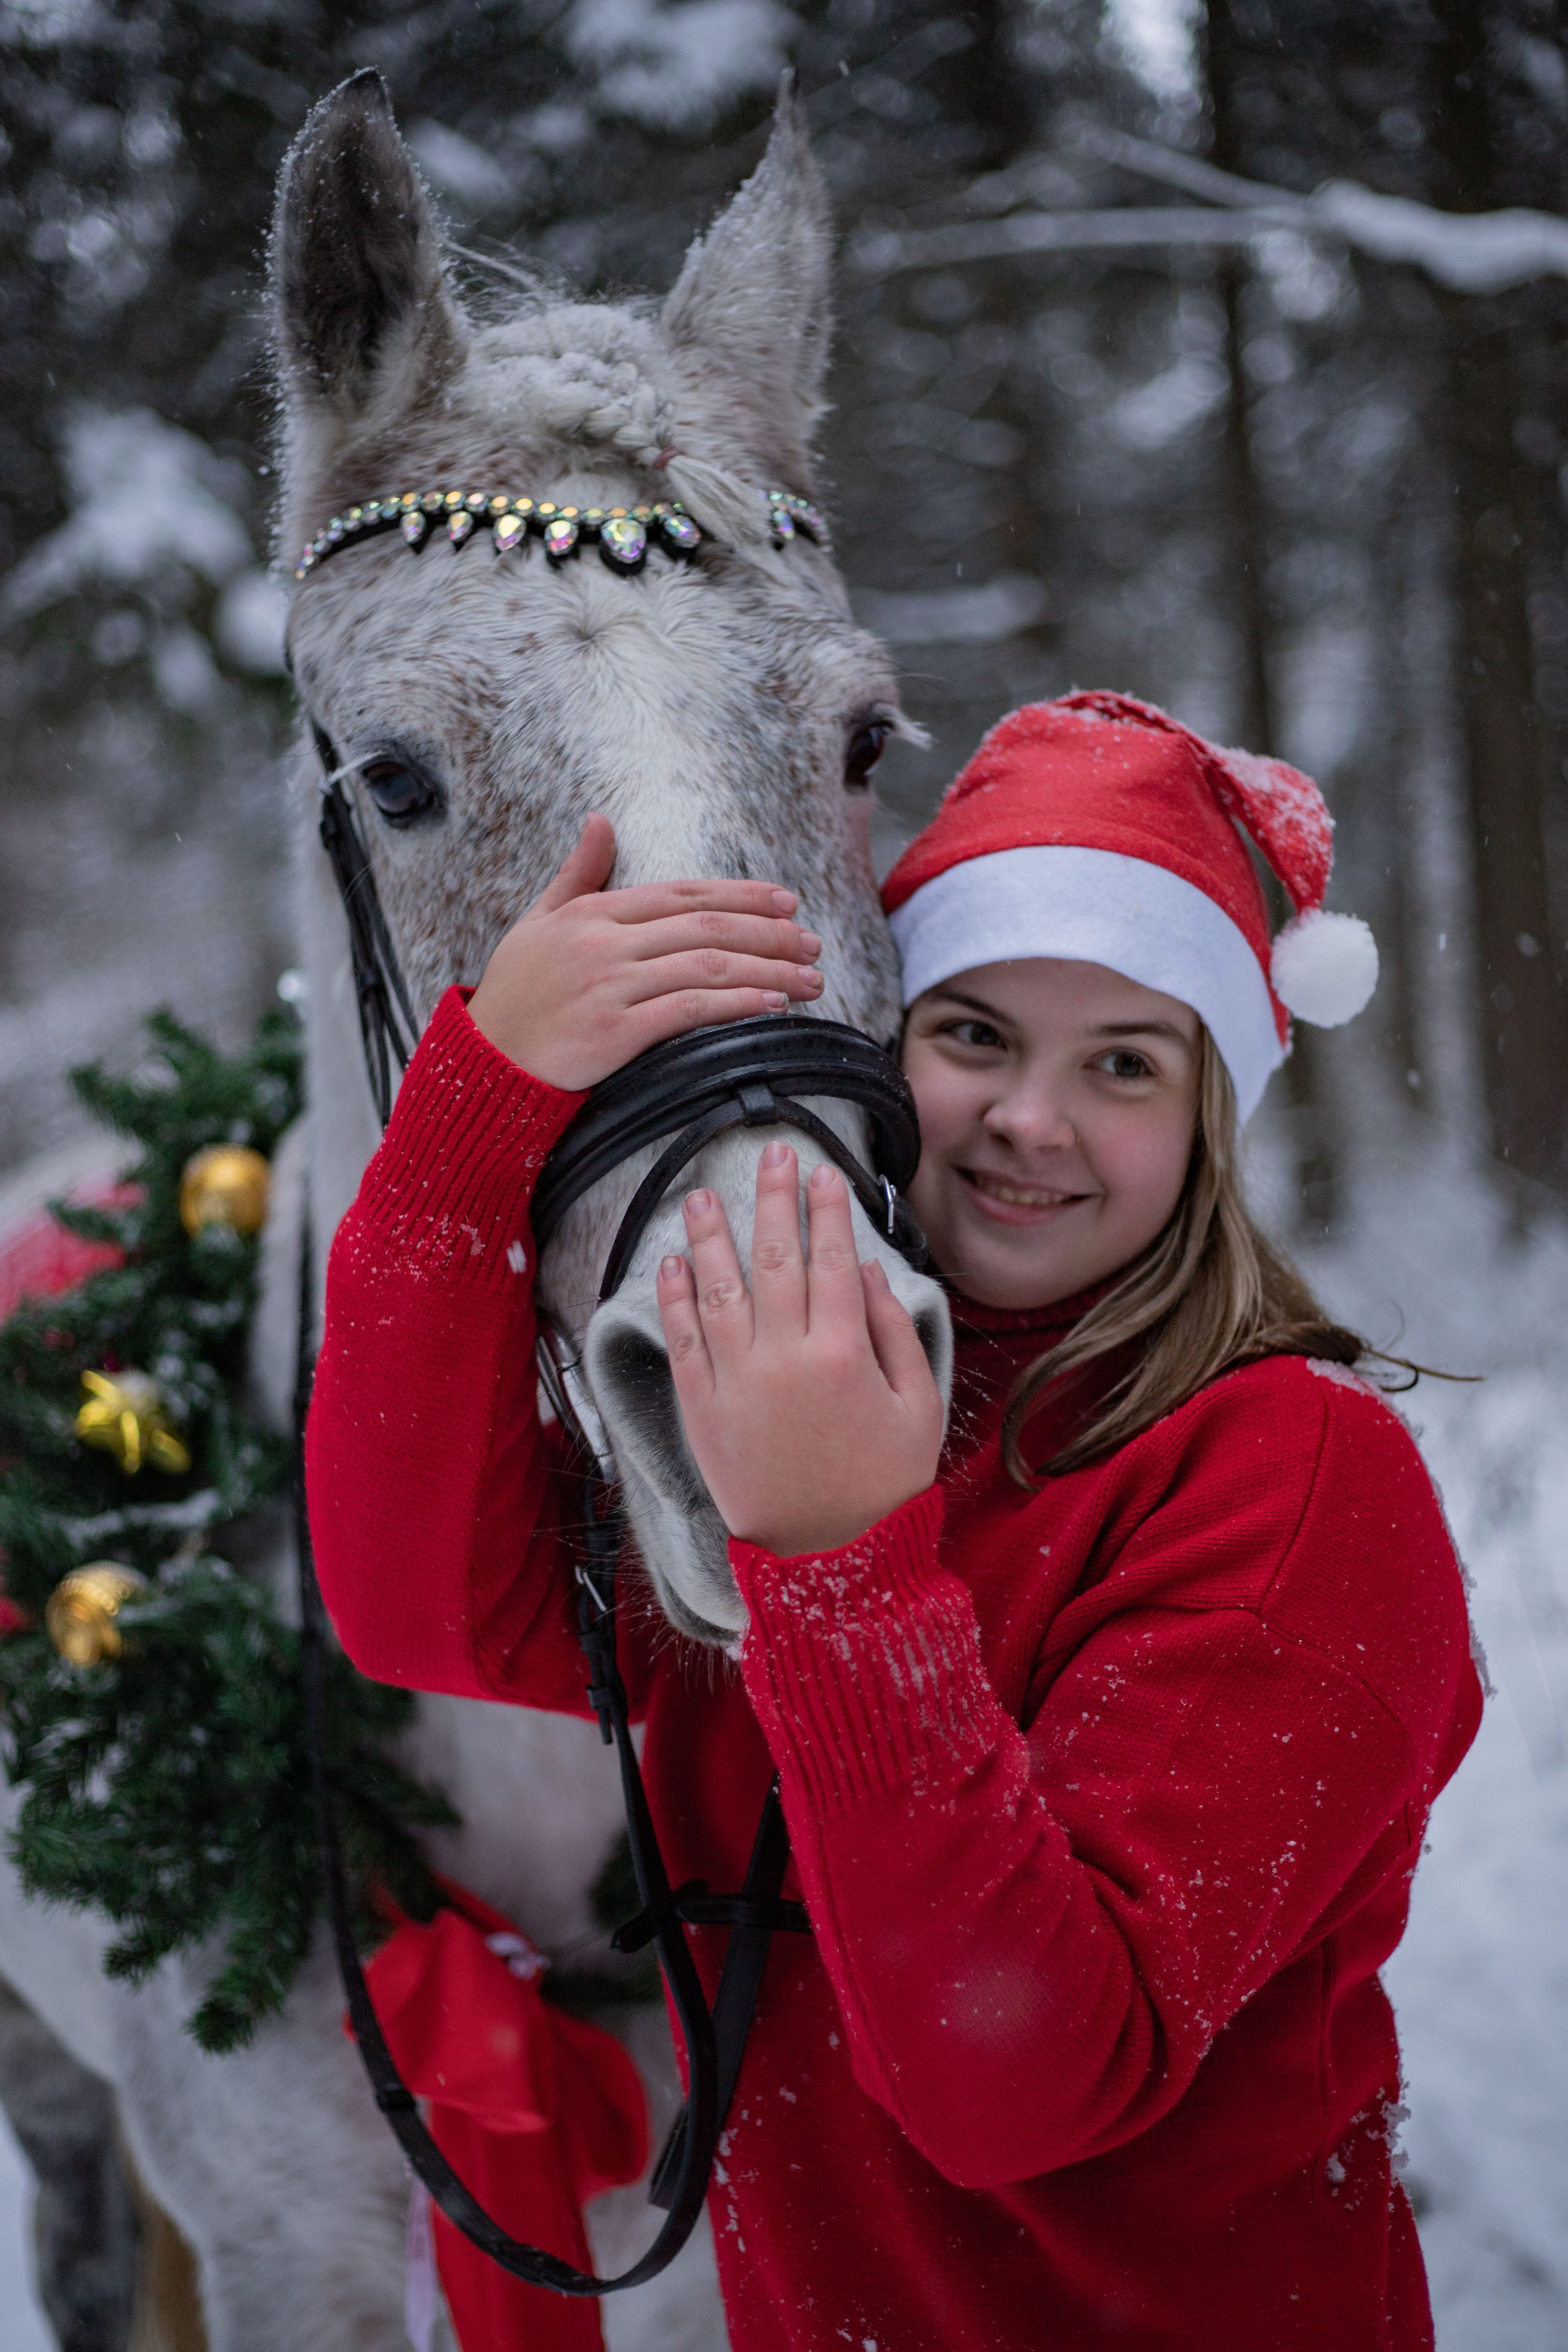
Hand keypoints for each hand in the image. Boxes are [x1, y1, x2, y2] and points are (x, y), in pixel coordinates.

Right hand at [469, 814, 823, 1089]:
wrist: (483, 1063)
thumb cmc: (514, 995)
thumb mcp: (539, 923)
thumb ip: (577, 873)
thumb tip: (600, 820)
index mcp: (593, 912)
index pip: (684, 894)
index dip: (741, 895)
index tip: (787, 901)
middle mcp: (605, 943)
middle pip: (706, 927)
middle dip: (769, 932)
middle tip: (812, 942)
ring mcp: (610, 986)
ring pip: (707, 965)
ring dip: (768, 970)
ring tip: (809, 979)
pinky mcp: (614, 1031)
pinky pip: (689, 1010)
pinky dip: (736, 1002)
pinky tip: (771, 1004)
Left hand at [656, 1144, 944, 1557]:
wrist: (828, 1559)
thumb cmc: (883, 1484)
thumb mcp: (918, 1407)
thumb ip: (894, 1333)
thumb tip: (870, 1271)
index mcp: (843, 1354)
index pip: (832, 1260)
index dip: (826, 1210)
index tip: (823, 1171)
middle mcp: (785, 1358)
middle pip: (774, 1259)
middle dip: (772, 1199)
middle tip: (770, 1153)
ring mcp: (737, 1383)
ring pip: (718, 1290)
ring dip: (709, 1237)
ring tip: (699, 1195)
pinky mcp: (703, 1410)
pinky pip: (683, 1341)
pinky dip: (675, 1298)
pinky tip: (672, 1263)